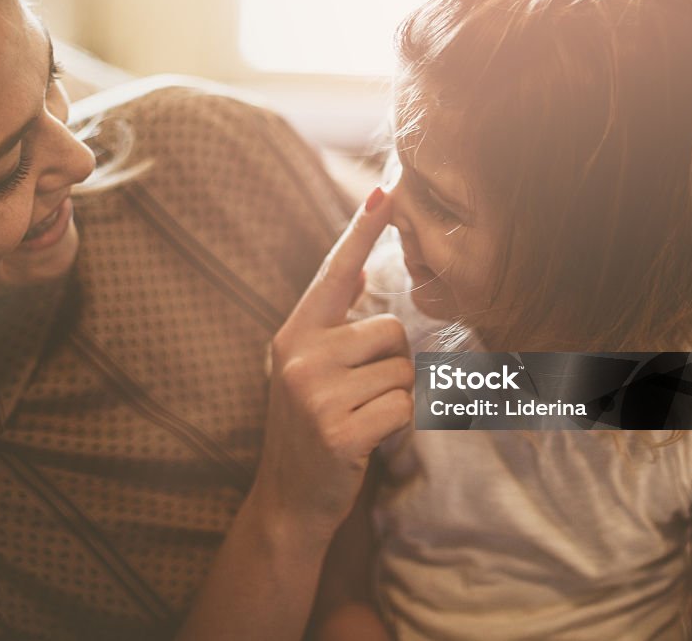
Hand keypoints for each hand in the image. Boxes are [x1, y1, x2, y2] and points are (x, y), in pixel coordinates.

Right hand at [251, 187, 414, 535]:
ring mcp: (315, 393)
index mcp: (295, 333)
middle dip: (394, 366)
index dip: (362, 230)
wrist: (287, 501)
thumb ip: (330, 323)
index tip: (387, 190)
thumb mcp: (305, 369)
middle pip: (391, 331)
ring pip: (403, 373)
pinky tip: (366, 443)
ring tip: (362, 420)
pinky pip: (404, 410)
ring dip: (397, 400)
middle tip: (363, 397)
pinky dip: (398, 429)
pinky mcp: (337, 430)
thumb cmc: (308, 429)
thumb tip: (358, 271)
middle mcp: (300, 355)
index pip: (335, 272)